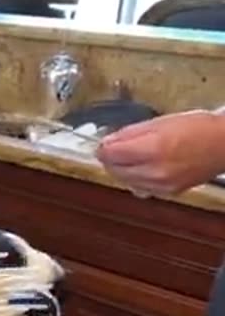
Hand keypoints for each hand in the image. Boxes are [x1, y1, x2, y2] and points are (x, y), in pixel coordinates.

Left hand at [94, 110, 224, 194]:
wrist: (224, 145)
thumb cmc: (196, 127)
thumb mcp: (159, 122)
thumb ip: (129, 134)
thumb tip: (106, 142)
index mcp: (152, 149)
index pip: (110, 154)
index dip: (102, 148)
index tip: (103, 142)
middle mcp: (155, 171)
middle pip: (114, 170)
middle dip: (110, 159)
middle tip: (115, 148)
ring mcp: (161, 185)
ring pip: (124, 181)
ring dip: (121, 170)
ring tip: (130, 157)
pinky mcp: (168, 193)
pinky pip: (140, 188)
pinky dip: (135, 179)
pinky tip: (143, 169)